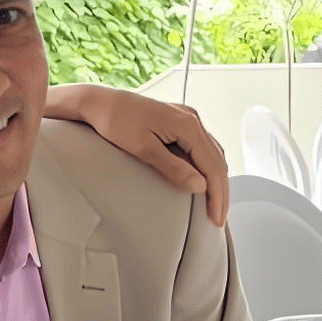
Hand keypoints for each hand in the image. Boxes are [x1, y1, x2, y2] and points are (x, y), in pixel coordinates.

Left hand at [46, 86, 228, 226]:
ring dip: (215, 180)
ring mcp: (186, 120)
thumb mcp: (143, 149)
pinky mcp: (178, 123)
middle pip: (217, 161)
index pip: (212, 166)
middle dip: (220, 191)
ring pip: (212, 154)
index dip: (217, 195)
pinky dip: (206, 167)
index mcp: (188, 125)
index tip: (215, 217)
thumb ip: (173, 168)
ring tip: (214, 204)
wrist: (101, 102)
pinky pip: (201, 148)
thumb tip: (200, 186)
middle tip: (217, 218)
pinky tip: (203, 181)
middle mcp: (192, 120)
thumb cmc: (116, 120)